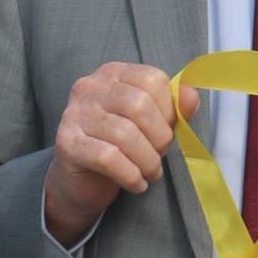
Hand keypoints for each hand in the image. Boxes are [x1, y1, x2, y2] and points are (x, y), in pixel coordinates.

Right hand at [43, 61, 184, 248]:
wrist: (81, 182)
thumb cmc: (119, 147)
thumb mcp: (150, 125)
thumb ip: (173, 109)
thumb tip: (191, 95)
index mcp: (113, 73)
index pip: (152, 79)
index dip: (169, 110)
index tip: (168, 132)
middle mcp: (90, 86)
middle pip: (139, 105)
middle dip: (159, 138)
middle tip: (160, 158)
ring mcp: (74, 113)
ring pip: (124, 134)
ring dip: (147, 161)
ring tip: (150, 173)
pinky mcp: (67, 142)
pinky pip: (108, 157)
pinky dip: (130, 175)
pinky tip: (136, 183)